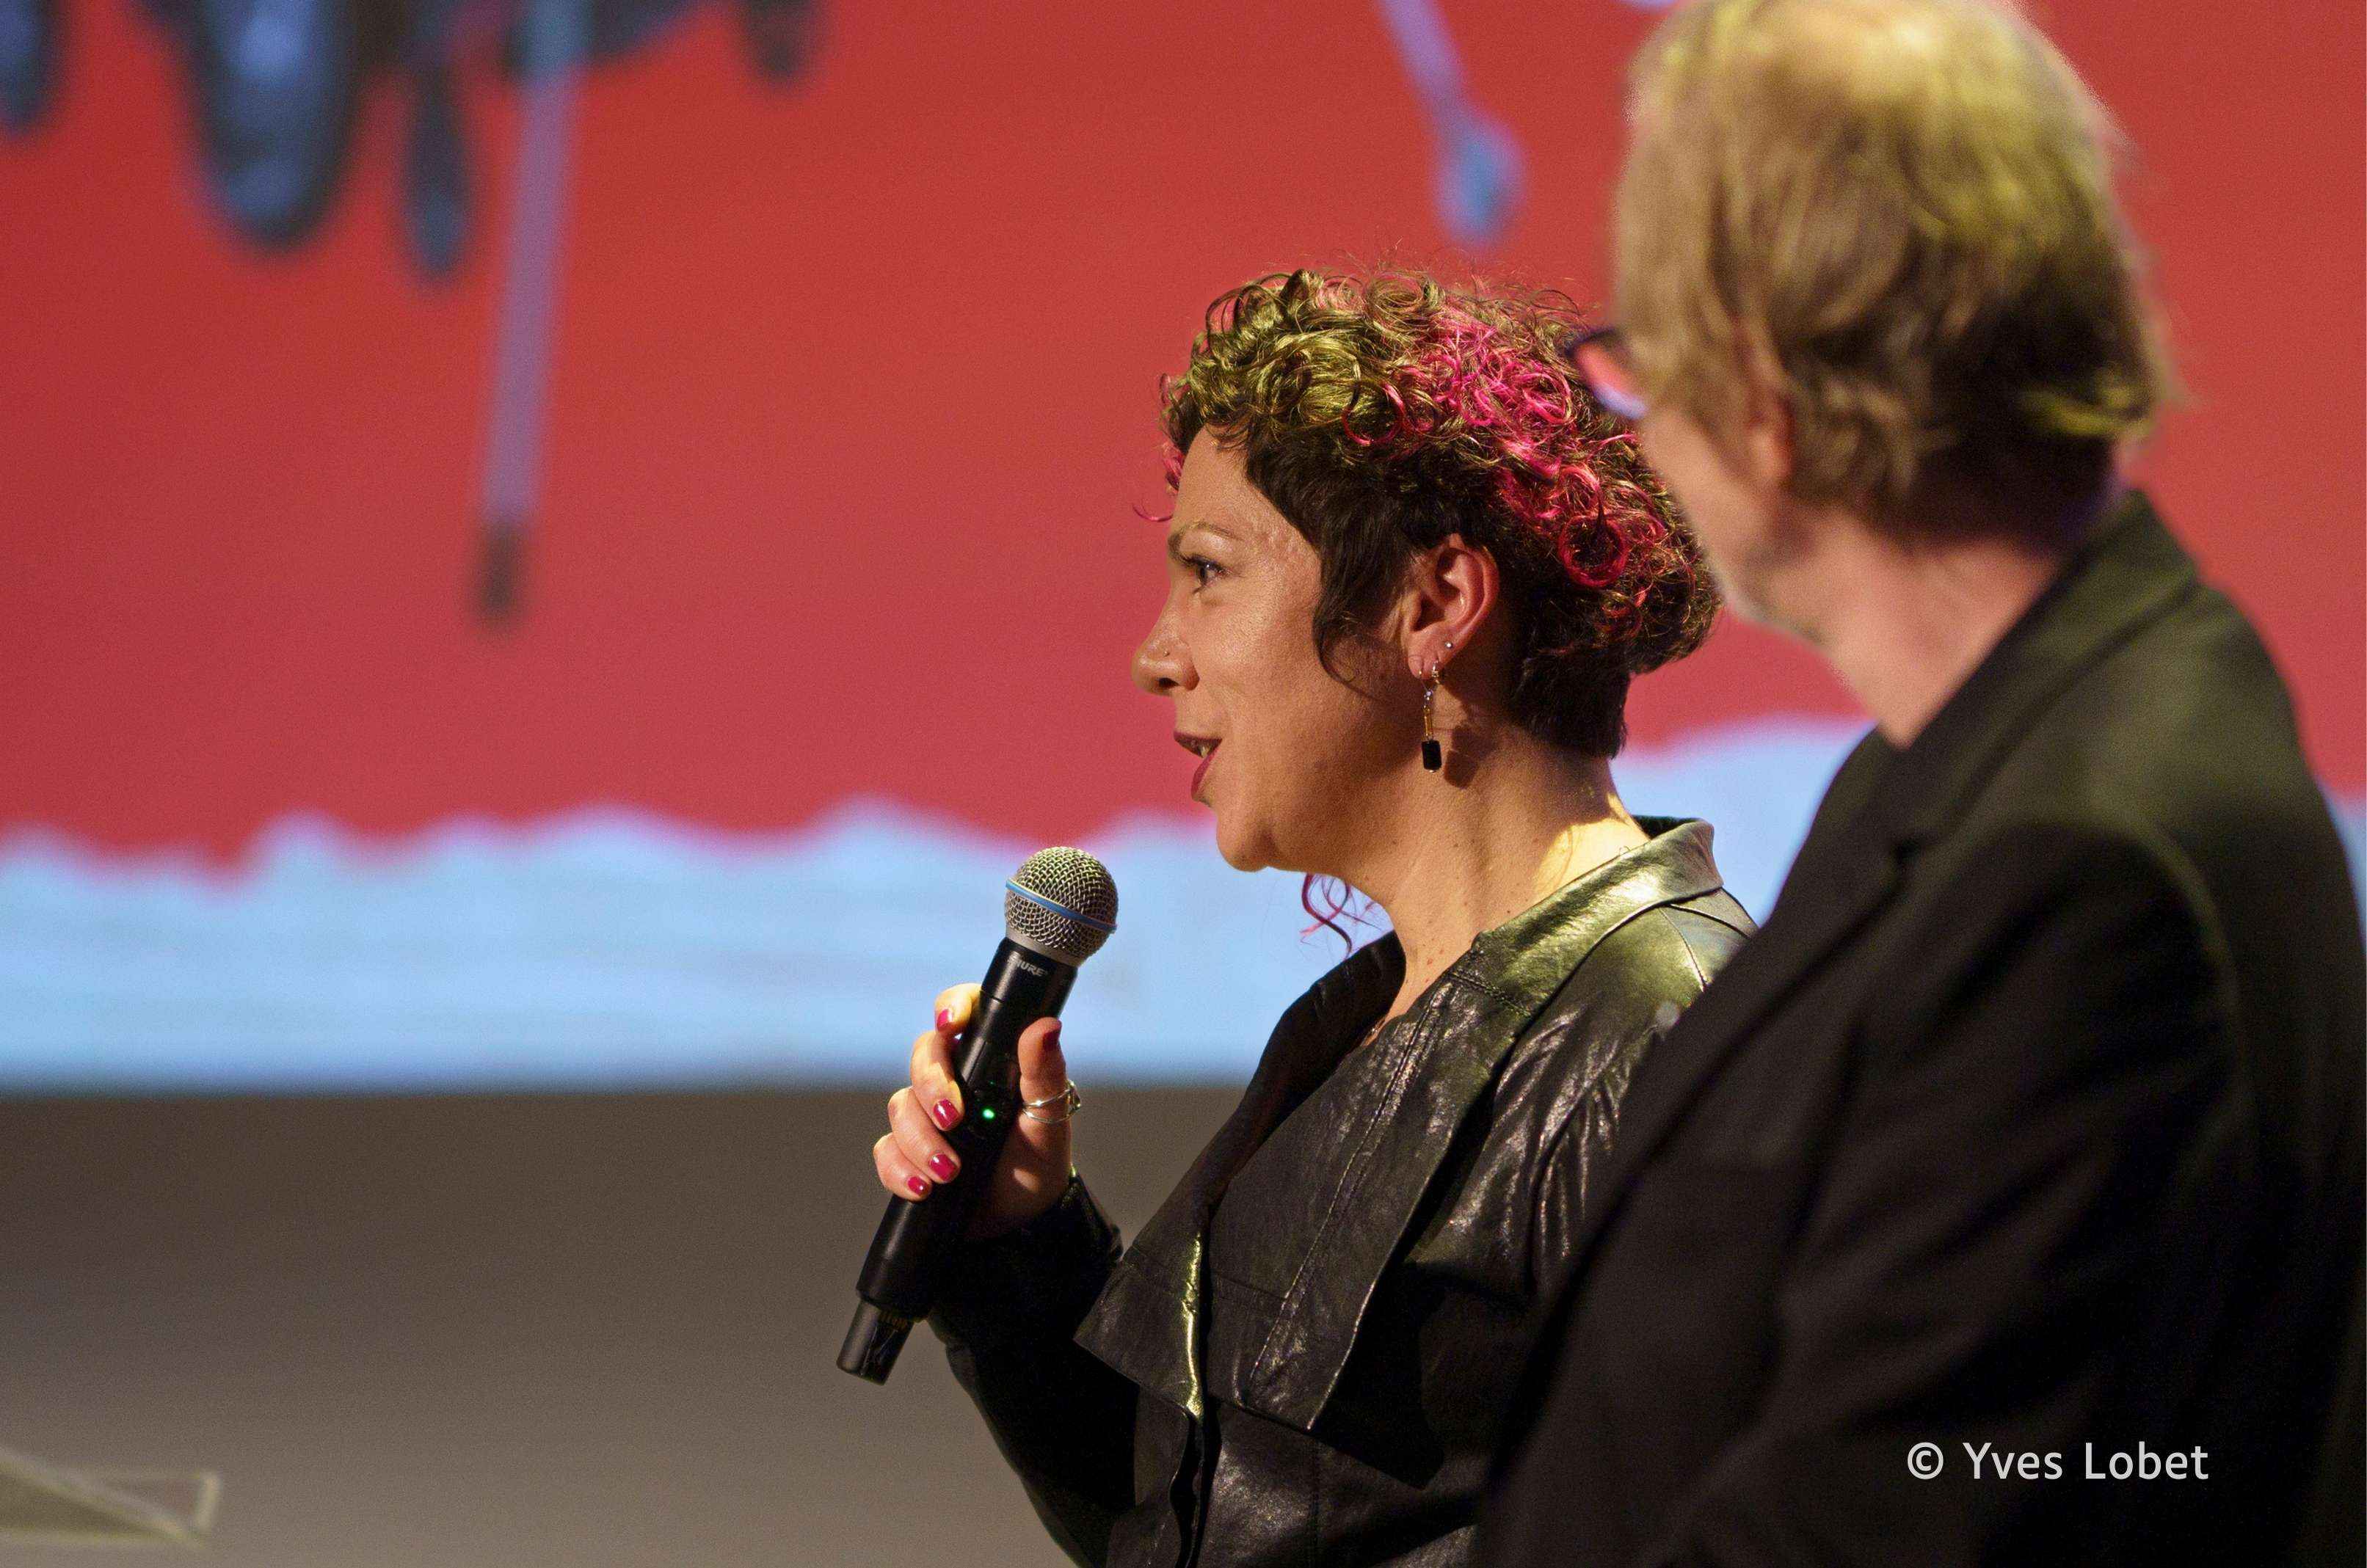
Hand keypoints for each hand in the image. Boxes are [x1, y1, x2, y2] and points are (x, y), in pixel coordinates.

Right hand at [871, 984, 1074, 1239]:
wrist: (1021, 1218)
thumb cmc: (1038, 1159)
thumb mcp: (1048, 1117)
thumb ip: (1044, 1072)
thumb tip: (1046, 1027)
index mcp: (987, 1059)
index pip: (961, 1014)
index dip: (951, 1008)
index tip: (952, 1025)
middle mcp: (952, 1080)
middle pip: (923, 1056)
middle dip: (932, 1086)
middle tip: (954, 1119)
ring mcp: (925, 1116)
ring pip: (900, 1107)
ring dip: (921, 1140)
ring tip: (950, 1172)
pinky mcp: (906, 1152)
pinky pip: (886, 1151)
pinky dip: (901, 1170)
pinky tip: (924, 1189)